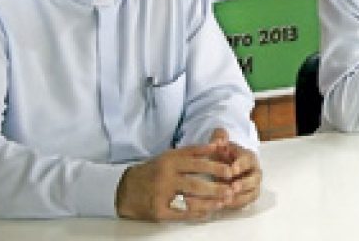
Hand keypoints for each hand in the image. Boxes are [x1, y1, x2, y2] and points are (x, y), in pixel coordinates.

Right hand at [116, 142, 239, 221]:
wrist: (125, 189)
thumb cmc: (154, 170)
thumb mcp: (171, 156)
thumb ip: (194, 151)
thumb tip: (217, 144)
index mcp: (170, 161)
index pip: (197, 163)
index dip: (216, 166)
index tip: (232, 170)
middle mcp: (166, 177)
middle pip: (195, 183)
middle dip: (216, 187)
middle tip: (232, 188)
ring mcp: (161, 195)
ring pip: (190, 199)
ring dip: (209, 202)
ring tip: (224, 201)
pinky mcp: (158, 211)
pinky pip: (181, 213)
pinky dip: (197, 213)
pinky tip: (208, 212)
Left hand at [207, 128, 261, 210]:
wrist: (226, 164)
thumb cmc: (223, 153)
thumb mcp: (220, 143)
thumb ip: (219, 138)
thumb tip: (218, 140)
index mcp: (248, 157)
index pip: (247, 161)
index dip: (240, 165)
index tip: (231, 170)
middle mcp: (254, 171)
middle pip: (254, 178)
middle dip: (244, 184)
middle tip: (233, 188)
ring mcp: (253, 185)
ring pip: (252, 192)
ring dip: (240, 197)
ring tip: (226, 200)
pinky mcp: (249, 196)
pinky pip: (246, 202)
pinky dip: (236, 205)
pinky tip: (224, 205)